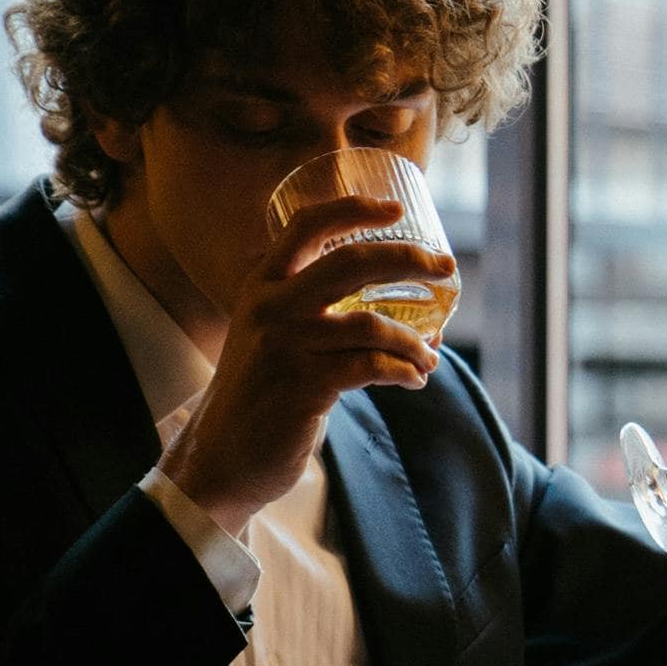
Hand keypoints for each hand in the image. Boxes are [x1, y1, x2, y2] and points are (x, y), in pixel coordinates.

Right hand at [161, 196, 447, 535]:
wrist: (220, 457)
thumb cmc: (258, 394)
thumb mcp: (269, 336)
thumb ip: (309, 311)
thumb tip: (402, 312)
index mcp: (260, 286)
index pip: (305, 226)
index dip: (352, 209)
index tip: (395, 208)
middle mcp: (270, 307)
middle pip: (352, 262)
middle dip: (408, 258)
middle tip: (446, 267)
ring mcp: (286, 346)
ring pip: (373, 324)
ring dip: (414, 341)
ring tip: (428, 357)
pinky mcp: (304, 386)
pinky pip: (374, 367)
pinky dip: (405, 371)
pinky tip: (414, 379)